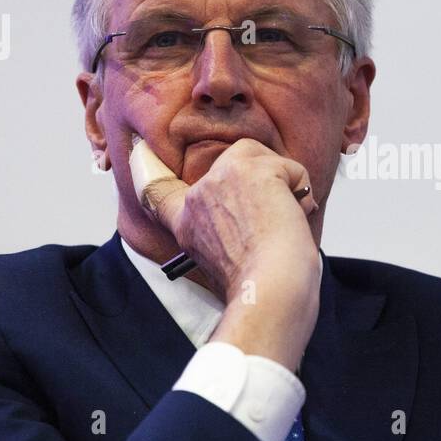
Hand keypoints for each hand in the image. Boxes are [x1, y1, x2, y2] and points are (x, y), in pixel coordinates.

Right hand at [128, 134, 321, 367]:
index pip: (155, 190)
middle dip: (264, 185)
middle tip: (270, 226)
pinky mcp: (248, 168)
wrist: (271, 290)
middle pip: (236, 163)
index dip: (146, 168)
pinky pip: (291, 168)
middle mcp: (197, 198)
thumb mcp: (225, 261)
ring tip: (285, 222)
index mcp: (186, 224)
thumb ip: (226, 231)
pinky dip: (302, 191)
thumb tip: (260, 212)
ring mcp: (220, 178)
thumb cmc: (260, 287)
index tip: (137, 151)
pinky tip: (294, 216)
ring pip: (265, 159)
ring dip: (287, 187)